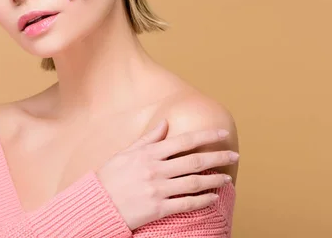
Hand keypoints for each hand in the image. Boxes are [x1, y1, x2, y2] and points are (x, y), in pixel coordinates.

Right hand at [96, 119, 238, 230]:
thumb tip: (165, 122)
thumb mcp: (126, 152)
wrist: (96, 204)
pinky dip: (202, 200)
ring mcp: (158, 190)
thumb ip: (148, 138)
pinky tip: (213, 197)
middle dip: (218, 156)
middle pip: (194, 160)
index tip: (223, 134)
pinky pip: (186, 204)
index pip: (184, 141)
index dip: (206, 136)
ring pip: (194, 182)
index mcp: (149, 153)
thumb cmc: (110, 176)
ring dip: (214, 180)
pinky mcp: (158, 209)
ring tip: (227, 178)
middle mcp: (155, 169)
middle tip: (234, 155)